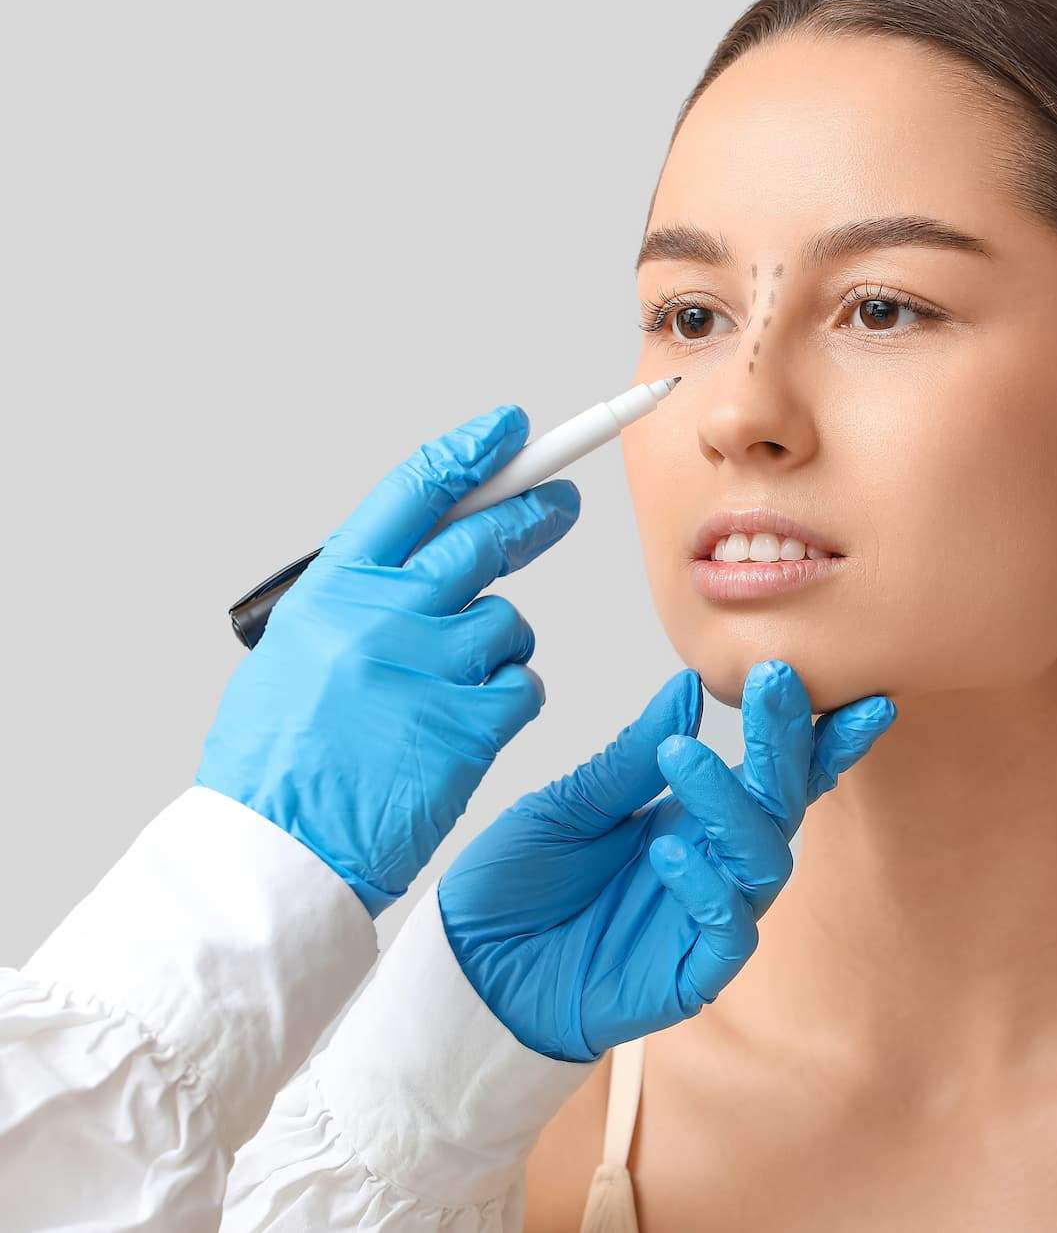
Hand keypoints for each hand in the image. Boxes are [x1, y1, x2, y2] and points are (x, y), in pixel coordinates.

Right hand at [197, 404, 575, 917]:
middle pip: (483, 540)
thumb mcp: (299, 650)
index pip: (415, 492)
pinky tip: (463, 732)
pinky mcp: (467, 723)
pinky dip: (508, 704)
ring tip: (447, 695)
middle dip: (531, 517)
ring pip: (508, 625)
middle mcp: (381, 615)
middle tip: (561, 508)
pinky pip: (522, 688)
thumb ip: (363, 598)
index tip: (512, 430)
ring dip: (498, 651)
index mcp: (333, 589)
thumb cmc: (282, 757)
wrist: (273, 848)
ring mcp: (426, 667)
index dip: (472, 453)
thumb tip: (430, 553)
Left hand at [438, 660, 893, 1061]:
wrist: (468, 971)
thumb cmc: (516, 886)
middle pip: (783, 803)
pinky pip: (730, 932)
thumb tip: (688, 686)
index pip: (772, 772)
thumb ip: (632, 756)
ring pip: (765, 861)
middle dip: (788, 743)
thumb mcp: (567, 806)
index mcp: (694, 817)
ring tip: (685, 757)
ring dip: (735, 804)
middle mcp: (715, 863)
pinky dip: (708, 888)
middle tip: (775, 684)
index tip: (847, 687)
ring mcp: (707, 919)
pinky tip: (666, 851)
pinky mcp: (691, 974)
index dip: (817, 736)